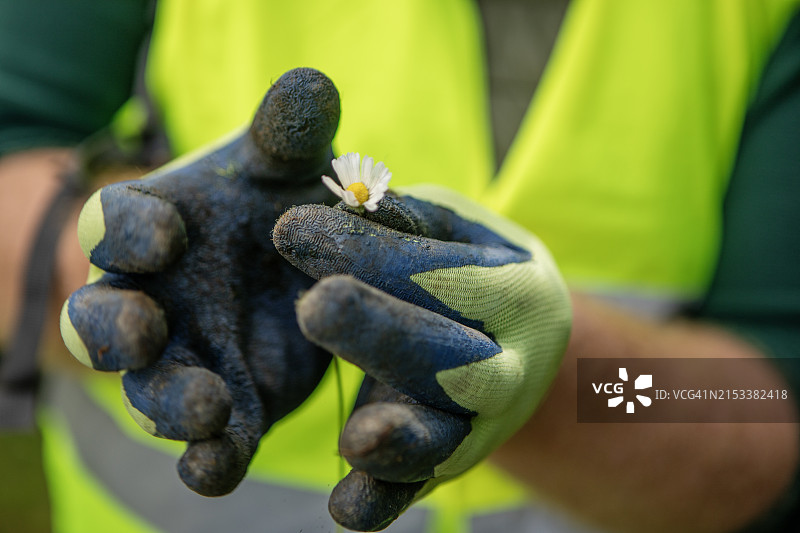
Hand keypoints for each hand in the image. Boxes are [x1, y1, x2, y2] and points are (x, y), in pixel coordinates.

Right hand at [60, 68, 338, 495]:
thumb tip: (310, 84)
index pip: (115, 224)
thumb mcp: (290, 171)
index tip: (168, 230)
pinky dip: (208, 457)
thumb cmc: (286, 208)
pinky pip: (204, 444)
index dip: (130, 228)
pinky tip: (223, 465)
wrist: (315, 271)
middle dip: (114, 328)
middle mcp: (153, 299)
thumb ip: (290, 136)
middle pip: (101, 319)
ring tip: (209, 407)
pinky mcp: (229, 410)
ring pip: (147, 392)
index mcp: (155, 230)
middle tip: (148, 329)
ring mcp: (185, 362)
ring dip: (168, 404)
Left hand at [273, 186, 572, 530]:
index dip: (368, 251)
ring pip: (445, 437)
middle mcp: (514, 368)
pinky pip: (418, 488)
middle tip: (314, 307)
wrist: (514, 340)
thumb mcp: (450, 227)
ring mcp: (487, 427)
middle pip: (452, 359)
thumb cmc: (469, 266)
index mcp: (521, 292)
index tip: (288, 226)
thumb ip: (404, 219)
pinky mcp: (453, 465)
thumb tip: (342, 202)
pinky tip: (345, 511)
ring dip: (398, 439)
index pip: (443, 274)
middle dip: (382, 333)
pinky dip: (383, 502)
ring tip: (352, 440)